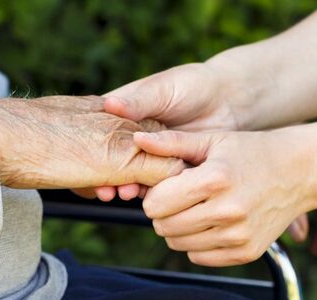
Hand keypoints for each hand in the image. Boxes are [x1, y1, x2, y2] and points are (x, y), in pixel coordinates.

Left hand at [0, 96, 184, 189]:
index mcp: (124, 119)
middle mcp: (105, 118)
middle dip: (133, 181)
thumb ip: (151, 166)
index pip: (162, 146)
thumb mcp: (113, 160)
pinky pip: (83, 165)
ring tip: (99, 194)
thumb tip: (183, 175)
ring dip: (108, 183)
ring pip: (108, 163)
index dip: (164, 174)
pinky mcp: (58, 140)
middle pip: (135, 156)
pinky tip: (77, 188)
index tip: (158, 194)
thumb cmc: (52, 146)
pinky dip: (85, 180)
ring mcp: (80, 128)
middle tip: (123, 196)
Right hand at [93, 63, 243, 199]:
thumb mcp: (163, 89)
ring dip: (126, 186)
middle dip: (107, 177)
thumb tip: (110, 104)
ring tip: (126, 194)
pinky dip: (150, 191)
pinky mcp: (167, 170)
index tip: (86, 166)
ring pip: (131, 175)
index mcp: (122, 114)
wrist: (230, 101)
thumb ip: (139, 101)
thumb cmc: (194, 85)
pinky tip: (148, 196)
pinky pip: (154, 183)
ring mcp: (149, 155)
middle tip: (106, 190)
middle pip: (110, 160)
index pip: (97, 134)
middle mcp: (131, 137)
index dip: (90, 151)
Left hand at [137, 129, 314, 265]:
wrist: (300, 173)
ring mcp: (239, 236)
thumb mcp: (212, 140)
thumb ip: (171, 143)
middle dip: (163, 213)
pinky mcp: (247, 253)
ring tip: (196, 208)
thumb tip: (136, 139)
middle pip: (163, 227)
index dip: (155, 195)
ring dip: (178, 229)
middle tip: (179, 198)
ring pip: (177, 244)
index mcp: (215, 179)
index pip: (156, 204)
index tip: (167, 186)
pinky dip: (197, 244)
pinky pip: (199, 258)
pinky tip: (211, 223)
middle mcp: (228, 211)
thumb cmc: (251, 152)